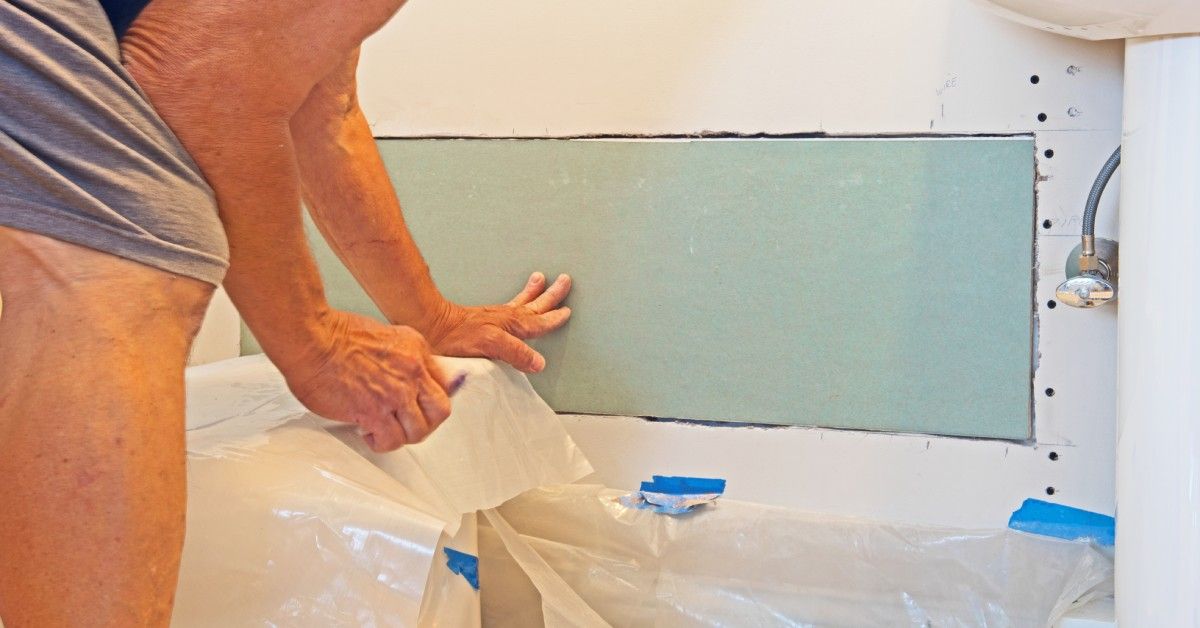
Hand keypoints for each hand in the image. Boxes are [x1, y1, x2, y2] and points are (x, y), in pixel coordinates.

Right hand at [279, 310, 463, 451]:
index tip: (423, 405)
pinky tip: (369, 433)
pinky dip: (381, 443)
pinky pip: (391, 441)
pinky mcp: (373, 412)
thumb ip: (403, 357)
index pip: (445, 384)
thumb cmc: (336, 335)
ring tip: (386, 430)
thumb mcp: (386, 335)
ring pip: (418, 431)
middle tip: (408, 423)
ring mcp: (394, 393)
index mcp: (415, 350)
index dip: (432, 399)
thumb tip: (408, 378)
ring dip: (402, 435)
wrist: (312, 339)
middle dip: (426, 422)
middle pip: (440, 411)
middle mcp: (411, 372)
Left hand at [422, 272, 572, 372]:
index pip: (538, 323)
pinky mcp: (482, 319)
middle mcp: (505, 319)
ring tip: (542, 279)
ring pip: (522, 303)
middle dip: (550, 295)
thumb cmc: (455, 337)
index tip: (567, 312)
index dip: (553, 319)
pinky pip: (509, 305)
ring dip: (534, 293)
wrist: (429, 325)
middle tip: (565, 281)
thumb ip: (515, 353)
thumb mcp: (490, 345)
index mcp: (510, 326)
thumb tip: (538, 362)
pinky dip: (517, 300)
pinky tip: (515, 304)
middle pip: (534, 306)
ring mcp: (494, 317)